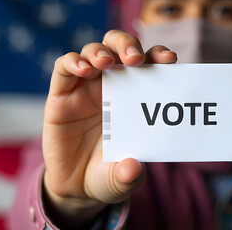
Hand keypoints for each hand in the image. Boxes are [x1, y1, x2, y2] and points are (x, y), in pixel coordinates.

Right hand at [42, 30, 176, 227]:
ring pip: (93, 51)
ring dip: (101, 51)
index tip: (170, 59)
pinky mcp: (61, 95)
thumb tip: (133, 169)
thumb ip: (128, 176)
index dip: (158, 56)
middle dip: (128, 46)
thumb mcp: (121, 179)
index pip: (149, 66)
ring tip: (106, 63)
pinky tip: (82, 69)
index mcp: (135, 97)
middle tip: (136, 59)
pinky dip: (73, 62)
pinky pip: (64, 69)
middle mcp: (112, 86)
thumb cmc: (108, 174)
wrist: (77, 186)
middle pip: (120, 48)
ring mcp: (86, 88)